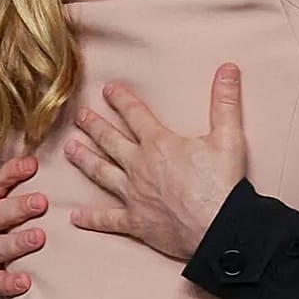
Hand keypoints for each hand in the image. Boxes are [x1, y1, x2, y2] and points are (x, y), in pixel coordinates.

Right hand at [0, 156, 47, 298]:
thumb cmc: (0, 209)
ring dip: (16, 243)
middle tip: (42, 201)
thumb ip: (17, 166)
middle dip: (18, 208)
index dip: (12, 171)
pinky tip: (25, 282)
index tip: (33, 164)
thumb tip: (40, 126)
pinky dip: (7, 283)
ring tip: (39, 237)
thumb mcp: (2, 187)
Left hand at [66, 63, 246, 260]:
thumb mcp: (228, 137)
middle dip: (94, 126)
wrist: (219, 229)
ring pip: (101, 173)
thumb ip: (225, 101)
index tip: (107, 89)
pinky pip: (108, 219)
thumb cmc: (222, 184)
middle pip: (110, 141)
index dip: (121, 100)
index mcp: (158, 144)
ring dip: (84, 160)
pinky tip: (76, 217)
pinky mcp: (136, 222)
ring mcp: (134, 195)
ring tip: (69, 149)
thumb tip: (228, 69)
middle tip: (79, 116)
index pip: (135, 114)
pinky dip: (91, 218)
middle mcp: (139, 166)